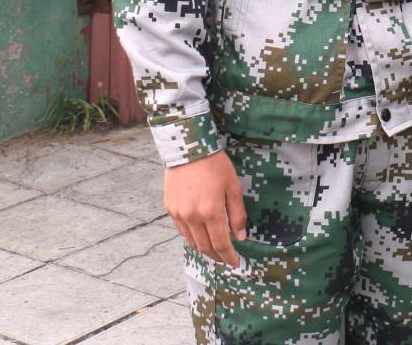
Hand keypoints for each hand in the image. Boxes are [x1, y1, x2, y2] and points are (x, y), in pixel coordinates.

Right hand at [165, 151, 248, 267]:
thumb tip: (241, 237)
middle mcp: (192, 217)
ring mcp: (179, 214)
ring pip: (192, 241)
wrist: (188, 147)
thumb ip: (237, 214)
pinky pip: (182, 230)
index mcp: (211, 212)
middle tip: (226, 259)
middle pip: (205, 247)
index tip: (236, 263)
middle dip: (217, 256)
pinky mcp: (170, 209)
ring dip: (204, 249)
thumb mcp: (233, 186)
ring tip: (214, 251)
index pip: (221, 244)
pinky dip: (192, 237)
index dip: (229, 256)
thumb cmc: (215, 164)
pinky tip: (200, 236)